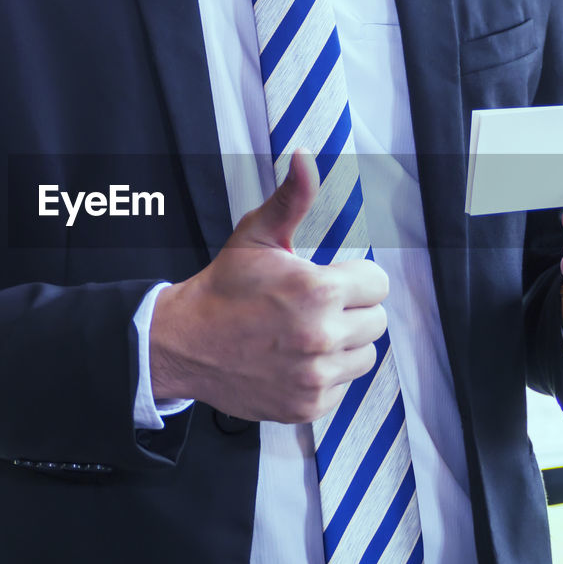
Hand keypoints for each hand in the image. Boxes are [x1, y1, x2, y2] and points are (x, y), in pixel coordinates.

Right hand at [150, 150, 388, 422]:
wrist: (185, 342)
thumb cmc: (224, 289)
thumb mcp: (257, 236)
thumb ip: (292, 198)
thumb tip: (305, 158)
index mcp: (318, 291)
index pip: (377, 284)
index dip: (353, 279)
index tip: (328, 282)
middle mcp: (322, 337)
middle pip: (376, 321)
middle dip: (350, 312)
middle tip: (313, 308)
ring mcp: (315, 375)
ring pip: (364, 356)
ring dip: (342, 345)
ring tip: (305, 334)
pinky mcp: (307, 405)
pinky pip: (342, 388)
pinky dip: (324, 376)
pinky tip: (295, 359)